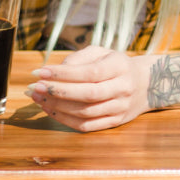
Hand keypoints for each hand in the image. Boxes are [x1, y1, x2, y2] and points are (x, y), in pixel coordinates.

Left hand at [25, 46, 151, 131]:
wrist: (145, 84)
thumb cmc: (114, 65)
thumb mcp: (100, 53)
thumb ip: (78, 59)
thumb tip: (52, 72)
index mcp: (119, 67)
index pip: (89, 73)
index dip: (63, 74)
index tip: (39, 72)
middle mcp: (123, 89)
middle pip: (87, 95)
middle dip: (57, 92)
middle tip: (34, 87)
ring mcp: (120, 108)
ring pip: (85, 112)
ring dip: (57, 107)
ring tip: (37, 98)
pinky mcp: (115, 123)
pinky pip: (87, 126)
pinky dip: (65, 120)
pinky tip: (50, 110)